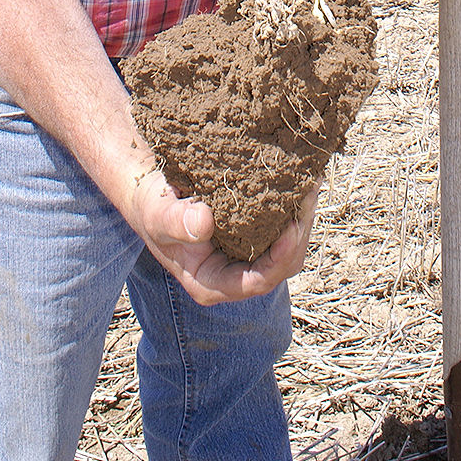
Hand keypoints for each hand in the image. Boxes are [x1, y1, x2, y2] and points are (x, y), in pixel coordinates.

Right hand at [129, 168, 319, 306]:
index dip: (280, 259)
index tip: (292, 228)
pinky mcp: (254, 231)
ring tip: (310, 180)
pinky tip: (300, 176)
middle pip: (282, 264)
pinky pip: (282, 224)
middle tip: (309, 192)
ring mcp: (247, 253)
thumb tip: (204, 223)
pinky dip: (293, 203)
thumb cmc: (151, 207)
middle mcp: (235, 274)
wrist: (151, 190)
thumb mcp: (156, 214)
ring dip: (302, 215)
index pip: (257, 282)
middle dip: (299, 232)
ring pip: (288, 244)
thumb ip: (176, 223)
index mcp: (212, 284)